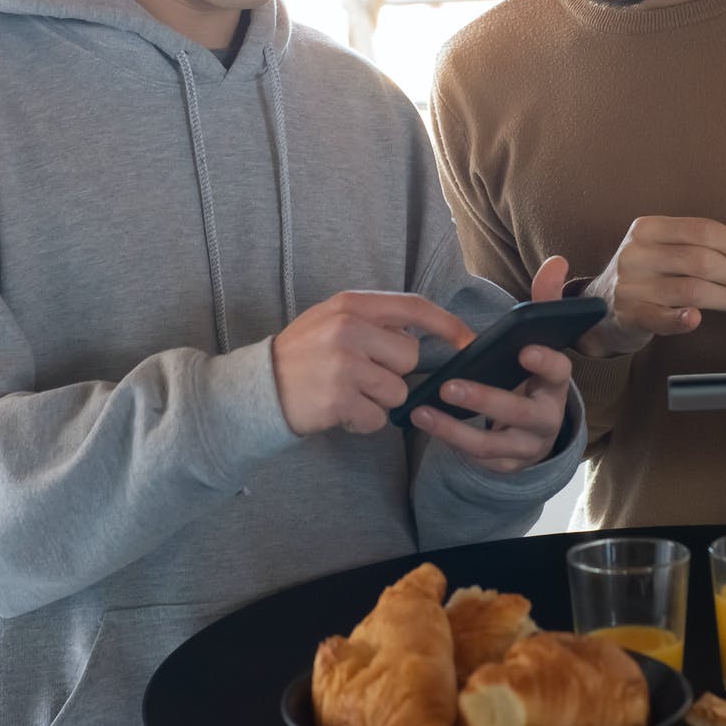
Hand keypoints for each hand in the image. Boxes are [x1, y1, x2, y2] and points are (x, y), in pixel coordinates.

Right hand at [272, 291, 475, 436]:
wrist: (257, 389)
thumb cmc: (303, 356)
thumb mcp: (333, 321)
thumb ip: (373, 322)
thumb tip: (423, 334)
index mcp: (351, 304)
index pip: (413, 307)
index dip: (447, 324)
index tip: (468, 340)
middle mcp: (349, 328)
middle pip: (410, 356)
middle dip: (394, 373)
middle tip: (360, 376)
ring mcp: (344, 364)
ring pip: (398, 391)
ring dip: (378, 401)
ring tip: (346, 394)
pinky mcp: (339, 399)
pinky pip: (377, 417)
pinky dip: (363, 421)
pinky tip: (339, 412)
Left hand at [408, 256, 575, 473]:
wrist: (534, 430)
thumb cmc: (529, 376)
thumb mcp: (538, 342)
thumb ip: (544, 303)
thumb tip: (555, 262)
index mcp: (555, 385)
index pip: (560, 373)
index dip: (546, 362)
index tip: (525, 349)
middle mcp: (545, 419)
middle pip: (521, 413)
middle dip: (487, 400)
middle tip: (451, 385)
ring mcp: (525, 446)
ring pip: (493, 444)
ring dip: (455, 428)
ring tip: (423, 410)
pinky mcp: (504, 465)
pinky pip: (476, 458)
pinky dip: (450, 440)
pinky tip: (426, 422)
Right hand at [576, 216, 725, 355]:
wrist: (601, 308)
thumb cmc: (645, 275)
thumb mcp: (661, 248)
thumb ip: (697, 247)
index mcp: (648, 228)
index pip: (701, 230)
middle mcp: (637, 253)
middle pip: (699, 260)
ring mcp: (631, 285)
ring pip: (690, 289)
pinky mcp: (630, 315)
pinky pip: (660, 317)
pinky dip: (681, 319)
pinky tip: (698, 320)